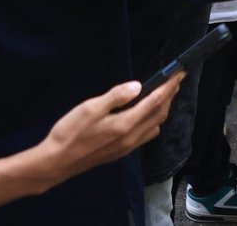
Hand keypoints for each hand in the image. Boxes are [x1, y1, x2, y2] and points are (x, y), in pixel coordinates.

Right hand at [25, 74, 182, 187]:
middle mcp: (131, 138)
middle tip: (175, 81)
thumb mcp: (90, 108)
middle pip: (159, 114)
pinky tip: (145, 115)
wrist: (56, 162)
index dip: (169, 87)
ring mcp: (127, 147)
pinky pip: (145, 135)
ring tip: (163, 95)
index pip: (155, 102)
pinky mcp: (120, 152)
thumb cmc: (70, 133)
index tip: (179, 74)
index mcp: (125, 124)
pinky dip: (152, 121)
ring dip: (162, 109)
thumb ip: (116, 97)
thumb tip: (138, 86)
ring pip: (154, 126)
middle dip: (169, 96)